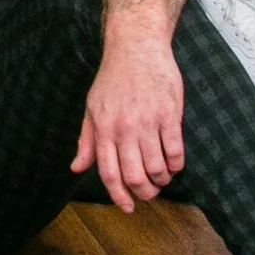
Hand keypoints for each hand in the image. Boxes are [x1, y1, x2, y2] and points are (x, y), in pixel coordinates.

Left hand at [72, 40, 186, 212]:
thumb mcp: (91, 108)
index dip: (119, 196)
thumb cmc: (112, 79)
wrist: (136, 47)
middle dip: (145, 193)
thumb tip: (76, 168)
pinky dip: (177, 164)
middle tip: (150, 193)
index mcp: (103, 129)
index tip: (128, 208)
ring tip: (162, 177)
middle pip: (135, 176)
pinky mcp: (169, 114)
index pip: (109, 173)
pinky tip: (175, 164)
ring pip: (157, 167)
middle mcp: (124, 129)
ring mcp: (148, 122)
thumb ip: (86, 141)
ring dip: (162, 180)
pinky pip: (175, 151)